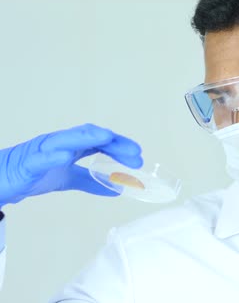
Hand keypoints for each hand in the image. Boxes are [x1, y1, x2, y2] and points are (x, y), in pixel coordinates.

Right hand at [0, 124, 142, 207]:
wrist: (1, 180)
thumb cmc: (33, 173)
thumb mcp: (68, 179)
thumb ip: (91, 181)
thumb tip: (116, 188)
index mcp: (71, 146)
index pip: (101, 142)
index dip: (120, 146)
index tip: (138, 156)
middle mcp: (60, 143)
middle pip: (90, 137)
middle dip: (113, 142)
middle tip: (134, 153)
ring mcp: (43, 150)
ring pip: (67, 139)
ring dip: (88, 137)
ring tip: (107, 138)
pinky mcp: (27, 162)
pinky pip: (40, 157)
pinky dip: (53, 155)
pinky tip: (66, 157)